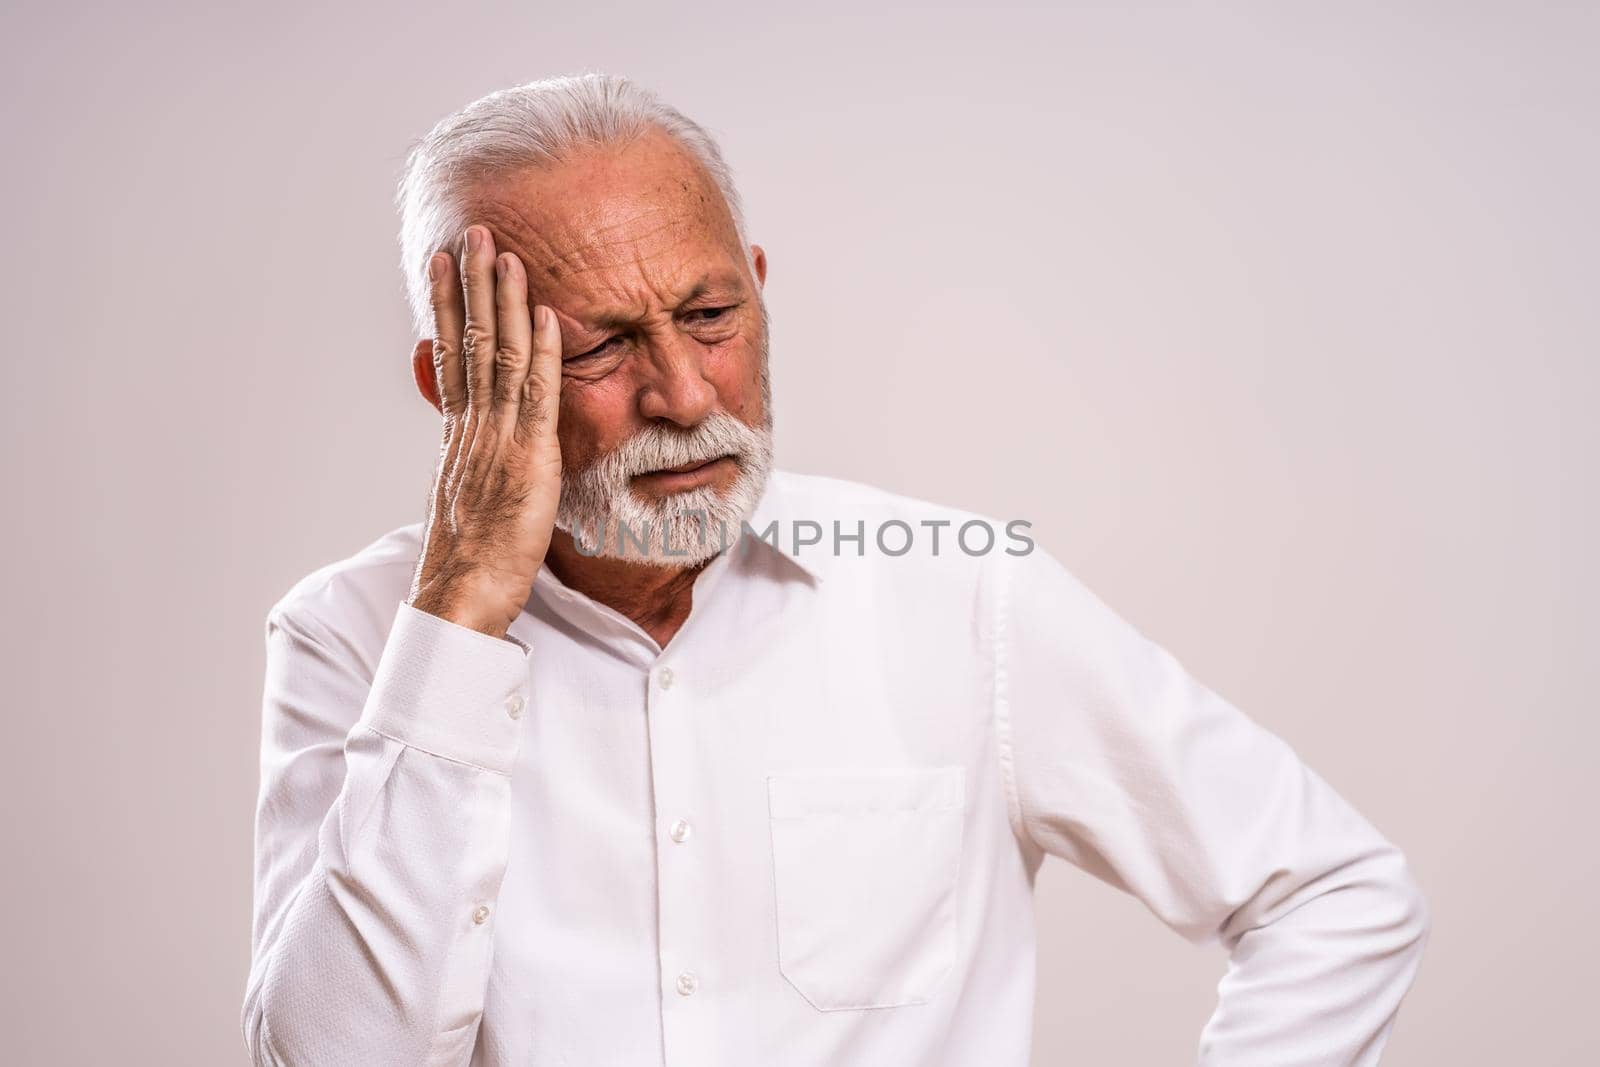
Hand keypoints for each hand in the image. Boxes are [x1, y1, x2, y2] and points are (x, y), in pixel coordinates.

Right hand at [407, 224, 563, 638]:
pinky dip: (542, 352)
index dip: (446, 305)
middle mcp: (472, 427)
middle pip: (468, 340)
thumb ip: (472, 463)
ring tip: (503, 250)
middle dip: (472, 283)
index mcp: (459, 435)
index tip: (444, 263)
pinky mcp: (527, 458)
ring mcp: (497, 439)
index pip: (450, 354)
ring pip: (498, 354)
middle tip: (475, 232)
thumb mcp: (468, 499)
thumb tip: (469, 443)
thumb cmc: (470, 562)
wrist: (462, 596)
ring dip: (503, 300)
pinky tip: (546, 314)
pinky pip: (536, 395)